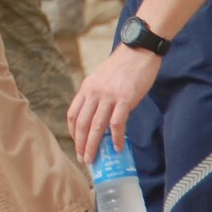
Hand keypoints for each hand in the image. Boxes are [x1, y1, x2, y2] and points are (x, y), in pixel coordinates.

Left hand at [68, 44, 161, 162]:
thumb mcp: (101, 79)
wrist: (138, 52)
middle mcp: (94, 92)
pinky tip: (117, 148)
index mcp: (87, 88)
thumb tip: (96, 117)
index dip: (73, 132)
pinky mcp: (125, 99)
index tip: (77, 144)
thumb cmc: (121, 67)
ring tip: (94, 159)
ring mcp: (109, 96)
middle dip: (81, 144)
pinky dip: (116, 138)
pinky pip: (117, 123)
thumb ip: (96, 96)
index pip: (73, 114)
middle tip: (84, 159)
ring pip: (96, 126)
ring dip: (94, 145)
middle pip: (82, 123)